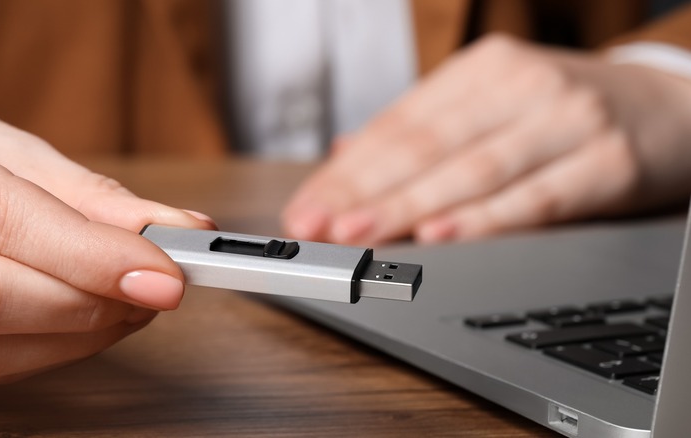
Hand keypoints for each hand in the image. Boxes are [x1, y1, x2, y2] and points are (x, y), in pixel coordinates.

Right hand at [0, 89, 214, 385]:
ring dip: (75, 337)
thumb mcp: (1, 148)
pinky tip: (78, 324)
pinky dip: (43, 352)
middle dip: (88, 302)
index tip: (166, 273)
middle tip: (155, 288)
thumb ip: (86, 193)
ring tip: (126, 304)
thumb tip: (176, 227)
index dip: (89, 254)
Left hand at [283, 34, 690, 244]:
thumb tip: (347, 153)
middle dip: (362, 190)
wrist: (674, 107)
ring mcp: (565, 119)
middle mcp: (519, 86)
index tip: (307, 204)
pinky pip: (535, 196)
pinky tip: (440, 236)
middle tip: (316, 225)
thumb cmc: (569, 111)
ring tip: (359, 233)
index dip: (347, 169)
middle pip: (425, 146)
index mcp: (482, 70)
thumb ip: (424, 128)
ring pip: (471, 171)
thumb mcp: (495, 103)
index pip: (398, 124)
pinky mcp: (606, 160)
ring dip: (408, 206)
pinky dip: (485, 219)